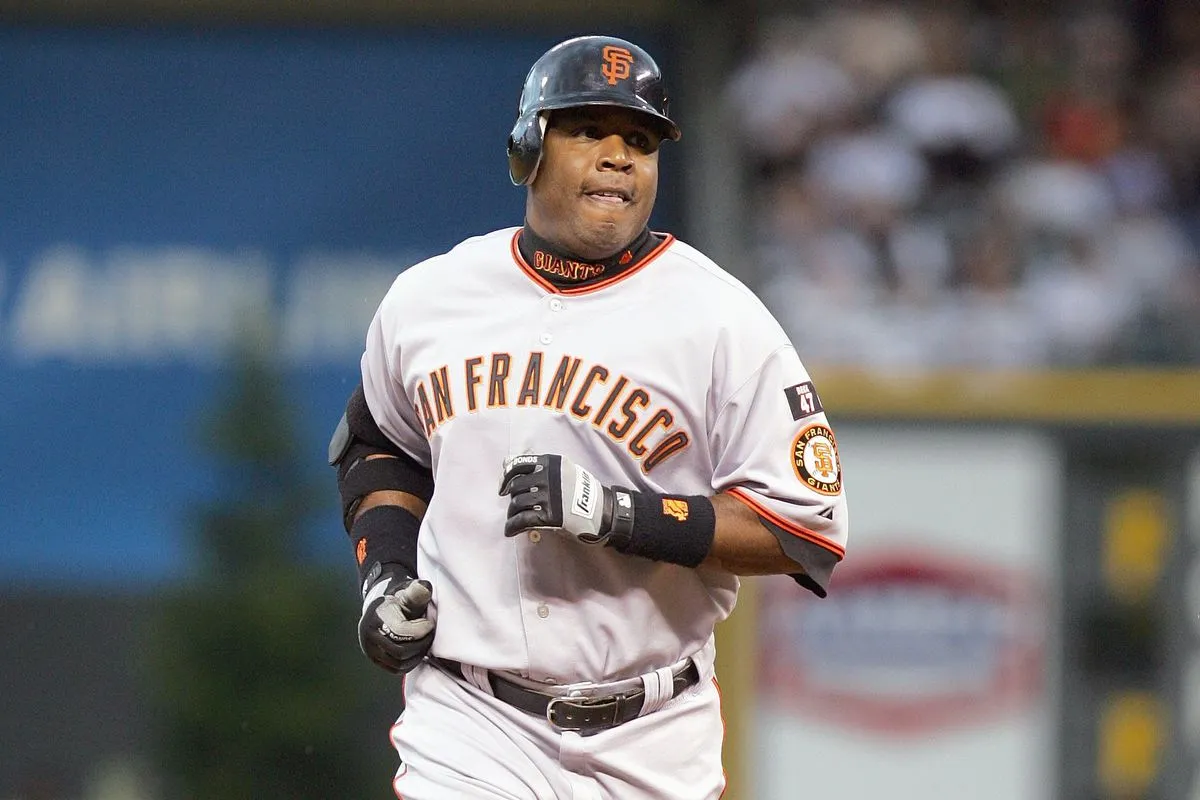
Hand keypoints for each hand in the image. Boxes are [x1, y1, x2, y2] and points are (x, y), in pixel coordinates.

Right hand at [358, 564, 434, 674]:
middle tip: (430, 634)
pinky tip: (419, 650)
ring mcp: (370, 650)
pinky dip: (412, 662)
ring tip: (426, 641)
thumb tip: (424, 588)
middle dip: (421, 644)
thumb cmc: (400, 600)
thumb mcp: (408, 591)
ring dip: (418, 654)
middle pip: (400, 651)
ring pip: (399, 663)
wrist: (384, 608)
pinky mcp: (376, 659)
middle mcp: (369, 635)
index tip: (430, 623)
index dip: (420, 630)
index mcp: (376, 616)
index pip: (400, 631)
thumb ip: (418, 590)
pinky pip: (397, 669)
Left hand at [498, 454, 632, 545]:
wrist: (604, 512)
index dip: (506, 476)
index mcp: (551, 463)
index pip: (519, 464)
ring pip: (517, 504)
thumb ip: (539, 468)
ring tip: (514, 520)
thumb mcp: (564, 471)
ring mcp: (549, 496)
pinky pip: (522, 520)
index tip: (502, 488)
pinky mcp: (550, 516)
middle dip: (512, 499)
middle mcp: (548, 477)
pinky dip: (512, 527)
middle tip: (515, 507)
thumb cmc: (584, 492)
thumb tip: (507, 462)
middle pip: (516, 486)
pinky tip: (510, 531)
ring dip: (512, 514)